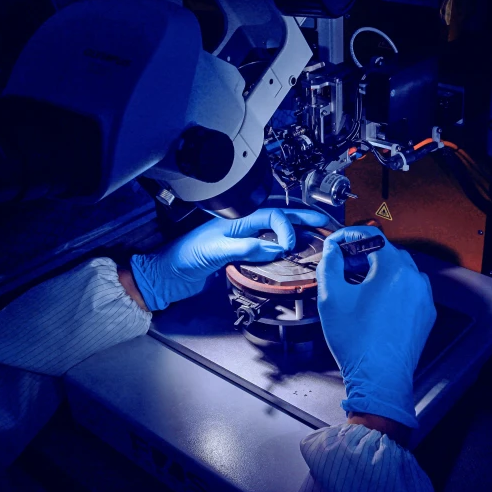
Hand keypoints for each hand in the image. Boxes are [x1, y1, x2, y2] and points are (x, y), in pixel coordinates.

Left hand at [131, 208, 328, 310]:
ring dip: (296, 234)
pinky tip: (290, 254)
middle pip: (279, 219)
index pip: (272, 217)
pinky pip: (267, 248)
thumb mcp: (215, 250)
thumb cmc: (183, 256)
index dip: (285, 229)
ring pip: (275, 233)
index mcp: (237, 220)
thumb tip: (273, 248)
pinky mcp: (240, 255)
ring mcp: (242, 240)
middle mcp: (242, 228)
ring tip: (314, 236)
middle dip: (302, 219)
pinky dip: (282, 249)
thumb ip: (245, 248)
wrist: (168, 274)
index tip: (288, 246)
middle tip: (323, 223)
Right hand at [316, 226, 436, 428]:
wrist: (380, 378)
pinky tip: (375, 300)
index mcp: (392, 270)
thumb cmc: (357, 342)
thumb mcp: (331, 299)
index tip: (337, 241)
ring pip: (400, 270)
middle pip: (387, 251)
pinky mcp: (426, 313)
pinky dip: (393, 287)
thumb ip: (330, 265)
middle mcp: (414, 279)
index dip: (349, 234)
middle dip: (363, 252)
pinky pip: (409, 289)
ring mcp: (423, 297)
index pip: (372, 236)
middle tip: (342, 261)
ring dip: (379, 269)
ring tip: (357, 281)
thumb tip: (332, 251)